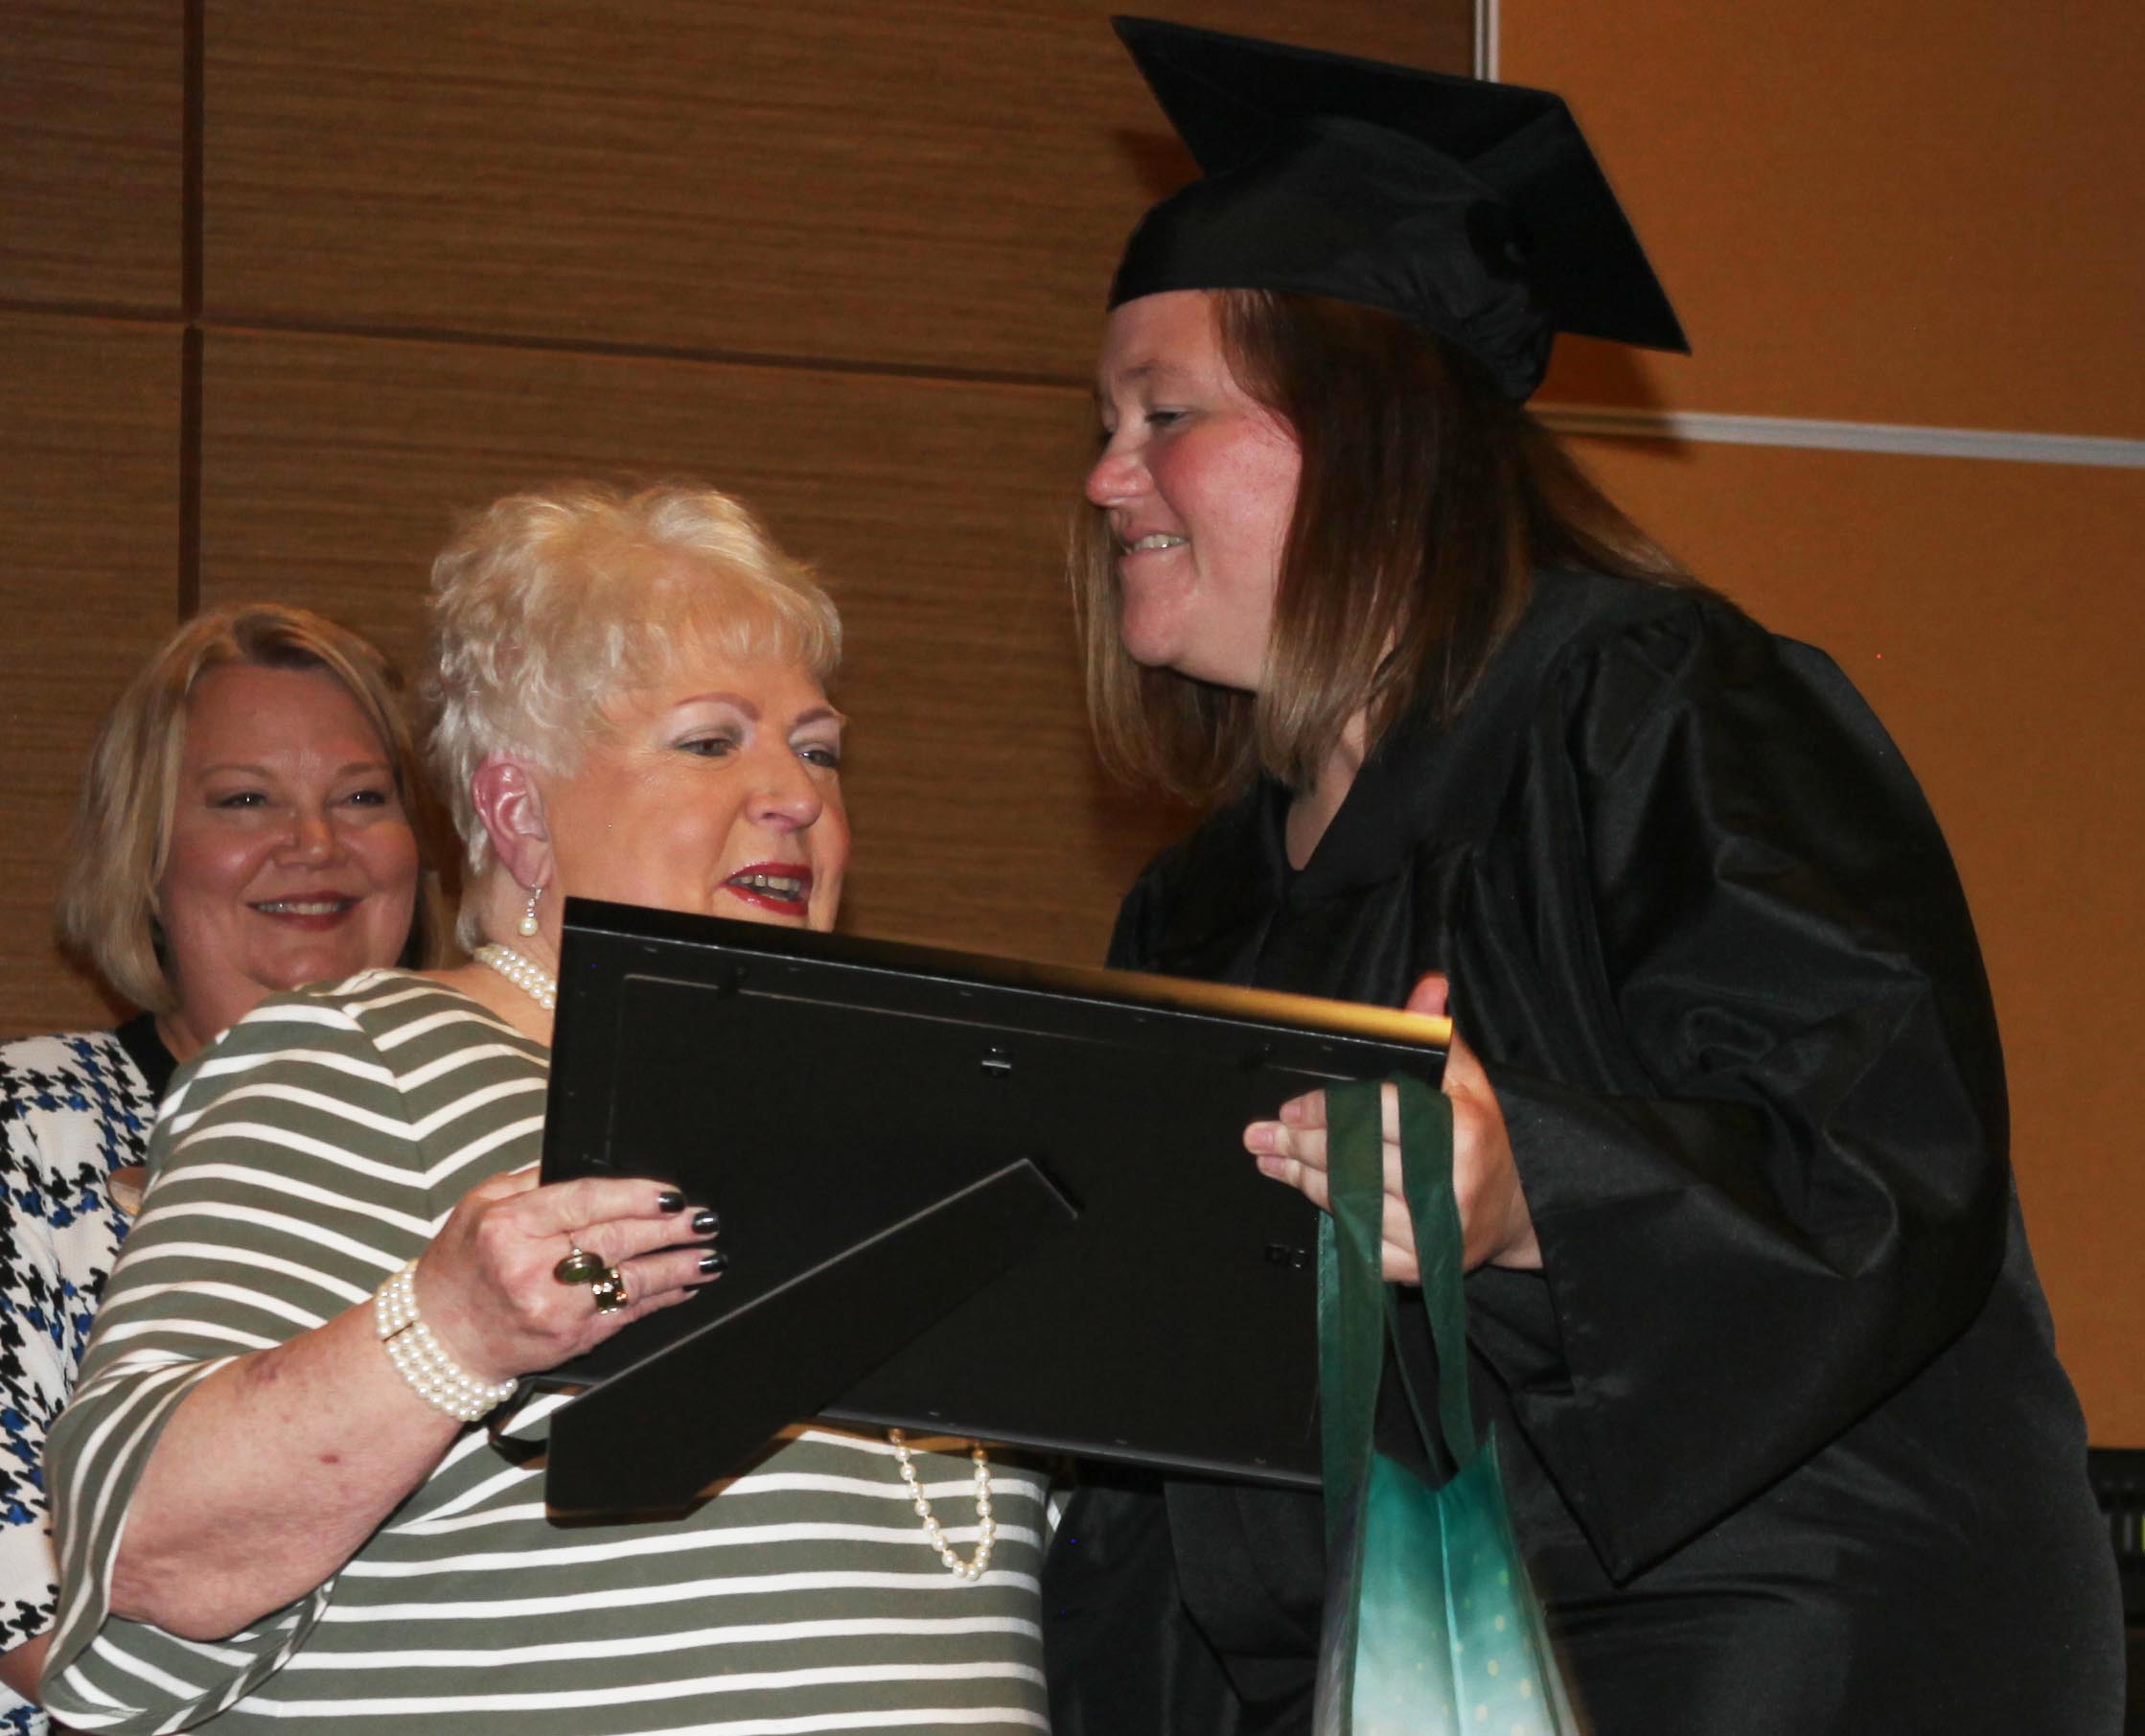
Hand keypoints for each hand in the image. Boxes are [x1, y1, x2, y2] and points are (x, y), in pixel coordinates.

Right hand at [411, 1173, 720, 1382]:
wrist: (440, 1340)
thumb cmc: (462, 1265)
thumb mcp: (481, 1205)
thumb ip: (533, 1182)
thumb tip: (589, 1163)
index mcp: (509, 1225)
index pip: (586, 1201)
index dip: (637, 1196)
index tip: (672, 1194)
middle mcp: (530, 1268)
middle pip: (617, 1240)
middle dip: (670, 1229)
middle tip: (706, 1220)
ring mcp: (552, 1309)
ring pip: (630, 1282)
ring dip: (678, 1268)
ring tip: (710, 1256)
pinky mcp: (569, 1341)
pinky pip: (626, 1315)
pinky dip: (659, 1299)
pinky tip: (683, 1286)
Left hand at [1245, 974, 1540, 1280]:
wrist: (1513, 1210)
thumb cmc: (1481, 1137)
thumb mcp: (1469, 1081)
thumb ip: (1436, 1036)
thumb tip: (1428, 985)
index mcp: (1461, 1132)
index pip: (1380, 1115)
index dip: (1329, 1111)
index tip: (1291, 1108)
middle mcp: (1448, 1185)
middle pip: (1356, 1160)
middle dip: (1301, 1144)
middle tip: (1260, 1133)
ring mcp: (1432, 1232)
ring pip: (1350, 1202)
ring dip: (1302, 1178)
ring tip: (1270, 1156)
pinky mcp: (1418, 1265)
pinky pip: (1358, 1241)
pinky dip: (1327, 1215)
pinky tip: (1302, 1190)